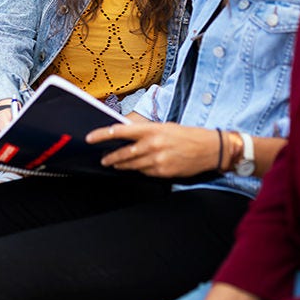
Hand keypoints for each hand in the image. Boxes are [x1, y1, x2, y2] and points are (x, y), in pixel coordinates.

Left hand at [86, 121, 219, 177]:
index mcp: (152, 129)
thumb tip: (126, 134)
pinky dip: (139, 170)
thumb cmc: (187, 135)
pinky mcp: (163, 172)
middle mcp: (153, 144)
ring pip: (132, 165)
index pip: (120, 131)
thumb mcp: (165, 127)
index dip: (102, 135)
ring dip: (121, 165)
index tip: (91, 138)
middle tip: (103, 159)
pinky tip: (138, 167)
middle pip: (123, 153)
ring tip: (115, 164)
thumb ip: (145, 131)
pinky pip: (145, 172)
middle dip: (110, 157)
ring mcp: (157, 160)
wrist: (209, 148)